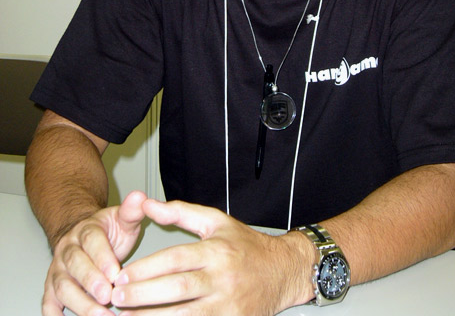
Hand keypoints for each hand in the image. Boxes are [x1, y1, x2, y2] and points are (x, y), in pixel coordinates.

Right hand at [42, 190, 146, 315]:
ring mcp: (59, 269)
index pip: (92, 242)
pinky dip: (54, 315)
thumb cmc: (108, 231)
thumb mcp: (122, 219)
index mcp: (86, 230)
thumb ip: (131, 211)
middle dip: (91, 282)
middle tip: (108, 296)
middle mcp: (68, 249)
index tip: (116, 273)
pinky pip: (48, 303)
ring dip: (80, 303)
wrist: (84, 235)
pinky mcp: (52, 288)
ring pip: (62, 286)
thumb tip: (139, 197)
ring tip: (100, 315)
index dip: (103, 258)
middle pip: (75, 265)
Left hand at [111, 199, 314, 314]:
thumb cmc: (246, 245)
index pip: (176, 259)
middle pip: (177, 289)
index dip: (147, 269)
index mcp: (217, 250)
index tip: (123, 275)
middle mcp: (222, 278)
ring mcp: (227, 304)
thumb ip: (181, 213)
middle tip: (117, 297)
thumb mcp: (216, 221)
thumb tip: (148, 205)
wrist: (282, 271)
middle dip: (143, 295)